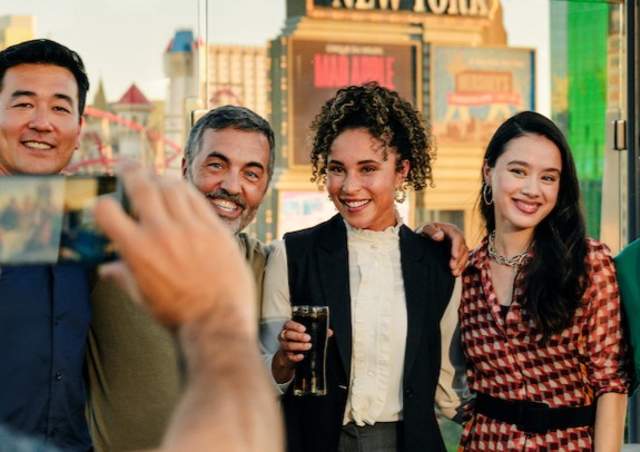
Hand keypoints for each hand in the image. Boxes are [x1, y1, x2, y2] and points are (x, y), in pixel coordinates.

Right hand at [94, 165, 254, 335]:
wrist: (218, 320)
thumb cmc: (178, 314)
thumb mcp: (142, 297)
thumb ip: (123, 277)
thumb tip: (106, 270)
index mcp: (137, 250)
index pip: (107, 210)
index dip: (102, 203)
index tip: (107, 204)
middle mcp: (162, 233)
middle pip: (142, 185)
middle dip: (131, 170)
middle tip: (128, 166)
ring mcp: (191, 228)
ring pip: (172, 186)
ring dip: (161, 178)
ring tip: (157, 179)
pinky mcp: (215, 228)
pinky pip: (197, 199)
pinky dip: (186, 191)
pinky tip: (182, 192)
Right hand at [272, 321, 332, 383]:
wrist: (290, 356)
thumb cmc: (299, 342)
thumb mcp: (307, 335)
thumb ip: (317, 332)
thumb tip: (329, 332)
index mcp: (289, 328)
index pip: (288, 324)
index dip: (295, 326)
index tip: (304, 329)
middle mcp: (284, 336)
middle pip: (287, 334)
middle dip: (298, 336)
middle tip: (308, 338)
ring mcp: (283, 346)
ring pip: (287, 345)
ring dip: (298, 346)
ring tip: (308, 346)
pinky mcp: (285, 356)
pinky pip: (289, 356)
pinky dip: (295, 357)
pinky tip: (302, 356)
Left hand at [420, 222, 468, 275]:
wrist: (423, 238)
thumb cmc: (425, 232)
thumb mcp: (425, 228)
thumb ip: (431, 230)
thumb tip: (439, 236)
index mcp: (451, 230)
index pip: (457, 238)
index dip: (457, 247)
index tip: (454, 256)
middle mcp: (457, 238)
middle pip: (463, 248)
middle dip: (459, 258)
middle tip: (452, 267)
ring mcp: (458, 247)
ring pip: (464, 255)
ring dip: (460, 265)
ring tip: (454, 273)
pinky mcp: (457, 254)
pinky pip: (462, 261)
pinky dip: (460, 268)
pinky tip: (456, 274)